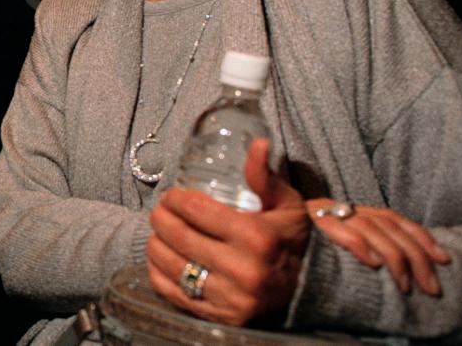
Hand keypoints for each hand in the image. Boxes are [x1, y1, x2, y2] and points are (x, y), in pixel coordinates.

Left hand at [147, 139, 309, 325]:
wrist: (307, 287)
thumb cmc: (289, 237)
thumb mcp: (285, 204)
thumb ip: (265, 176)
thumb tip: (258, 143)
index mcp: (258, 237)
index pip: (196, 210)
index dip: (175, 199)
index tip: (171, 196)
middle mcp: (244, 271)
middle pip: (179, 237)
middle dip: (160, 218)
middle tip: (159, 211)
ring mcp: (231, 298)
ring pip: (171, 265)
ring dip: (154, 244)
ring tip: (157, 233)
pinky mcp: (220, 317)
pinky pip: (173, 293)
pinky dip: (158, 273)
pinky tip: (160, 259)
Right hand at [307, 199, 449, 294]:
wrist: (260, 241)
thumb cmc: (296, 247)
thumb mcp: (329, 238)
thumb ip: (357, 238)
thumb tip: (393, 255)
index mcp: (348, 210)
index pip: (393, 217)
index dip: (420, 236)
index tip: (441, 257)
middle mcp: (339, 208)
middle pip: (388, 225)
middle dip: (416, 255)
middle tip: (431, 285)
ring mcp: (325, 214)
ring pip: (371, 229)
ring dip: (395, 258)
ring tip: (409, 285)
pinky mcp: (309, 221)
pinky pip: (339, 230)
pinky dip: (358, 244)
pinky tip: (372, 263)